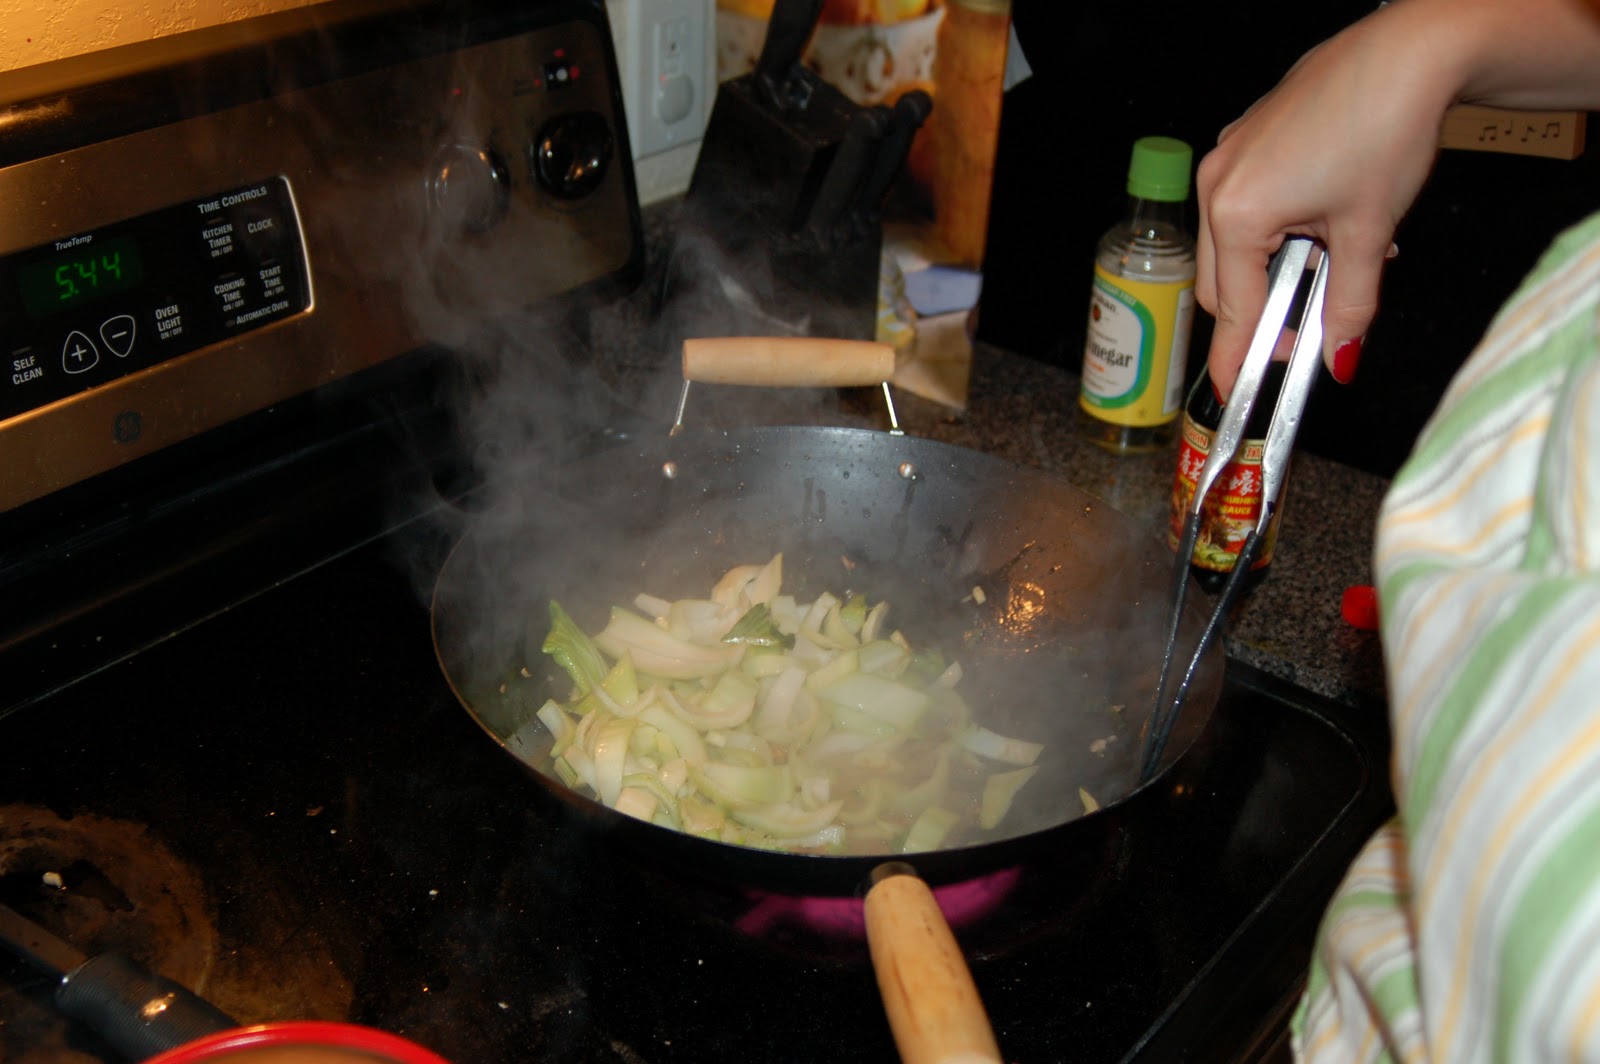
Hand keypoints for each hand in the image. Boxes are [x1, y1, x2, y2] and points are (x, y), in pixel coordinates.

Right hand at [1194, 2, 1452, 397]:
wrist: (1410, 51)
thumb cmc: (1385, 124)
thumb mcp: (1369, 232)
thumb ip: (1351, 304)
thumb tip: (1341, 354)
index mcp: (1237, 213)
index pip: (1232, 307)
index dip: (1241, 354)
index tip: (1238, 388)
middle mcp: (1218, 184)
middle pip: (1221, 280)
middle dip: (1264, 307)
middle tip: (1314, 323)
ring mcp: (1228, 156)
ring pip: (1234, 242)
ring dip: (1276, 264)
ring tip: (1337, 254)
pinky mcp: (1245, 138)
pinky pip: (1246, 204)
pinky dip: (1279, 225)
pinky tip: (1327, 216)